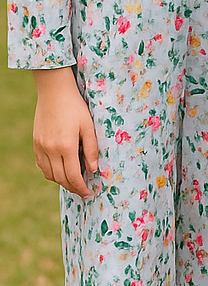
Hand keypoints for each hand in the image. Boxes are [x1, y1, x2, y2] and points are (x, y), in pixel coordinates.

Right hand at [32, 68, 99, 197]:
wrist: (54, 92)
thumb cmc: (75, 107)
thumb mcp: (89, 126)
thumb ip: (91, 149)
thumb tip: (92, 170)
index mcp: (66, 146)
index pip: (73, 176)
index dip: (80, 187)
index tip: (88, 193)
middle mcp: (51, 149)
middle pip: (60, 178)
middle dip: (72, 187)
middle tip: (82, 190)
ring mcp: (41, 147)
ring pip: (49, 174)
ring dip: (61, 181)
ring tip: (73, 181)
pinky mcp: (36, 143)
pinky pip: (41, 165)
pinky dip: (50, 171)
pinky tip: (60, 169)